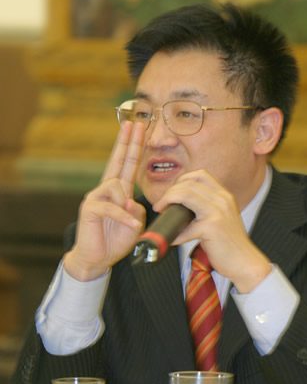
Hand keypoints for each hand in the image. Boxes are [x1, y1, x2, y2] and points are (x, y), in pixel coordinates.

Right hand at [64, 122, 145, 279]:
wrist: (97, 259)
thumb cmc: (116, 240)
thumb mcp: (135, 223)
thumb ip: (137, 209)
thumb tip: (130, 201)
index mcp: (119, 191)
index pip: (128, 164)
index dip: (134, 146)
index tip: (139, 128)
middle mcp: (106, 190)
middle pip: (118, 161)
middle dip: (127, 142)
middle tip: (133, 124)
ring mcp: (96, 197)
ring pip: (116, 186)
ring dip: (125, 204)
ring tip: (129, 221)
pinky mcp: (90, 209)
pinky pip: (111, 207)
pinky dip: (124, 217)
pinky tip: (131, 224)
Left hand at [153, 170, 271, 292]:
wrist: (245, 262)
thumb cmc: (230, 244)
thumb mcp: (223, 217)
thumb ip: (208, 207)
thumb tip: (181, 206)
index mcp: (225, 196)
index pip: (200, 174)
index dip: (181, 180)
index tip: (172, 193)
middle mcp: (222, 200)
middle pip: (188, 183)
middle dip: (169, 192)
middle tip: (161, 205)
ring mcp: (217, 212)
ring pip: (184, 195)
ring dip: (167, 201)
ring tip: (162, 212)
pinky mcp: (211, 228)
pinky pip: (185, 226)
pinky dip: (175, 233)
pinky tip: (173, 239)